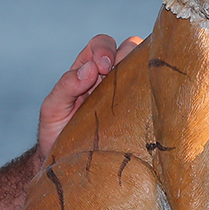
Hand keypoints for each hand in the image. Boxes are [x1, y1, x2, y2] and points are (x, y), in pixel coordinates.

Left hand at [37, 33, 142, 163]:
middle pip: (129, 48)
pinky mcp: (139, 113)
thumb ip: (65, 86)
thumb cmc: (56, 133)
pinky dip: (155, 91)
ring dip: (143, 69)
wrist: (67, 165)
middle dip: (127, 54)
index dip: (104, 49)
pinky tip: (149, 102)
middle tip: (117, 75)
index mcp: (87, 70)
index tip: (101, 68)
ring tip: (135, 88)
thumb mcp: (53, 109)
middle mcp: (109, 77)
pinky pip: (153, 95)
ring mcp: (126, 94)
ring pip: (145, 67)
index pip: (101, 44)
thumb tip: (90, 69)